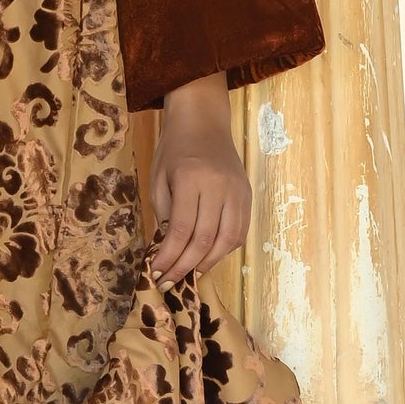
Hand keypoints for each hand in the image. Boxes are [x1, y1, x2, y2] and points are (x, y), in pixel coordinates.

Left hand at [147, 71, 249, 283]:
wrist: (204, 122)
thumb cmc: (175, 149)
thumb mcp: (158, 178)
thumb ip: (164, 214)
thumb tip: (169, 249)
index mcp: (191, 180)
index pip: (181, 230)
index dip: (169, 256)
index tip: (157, 272)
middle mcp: (218, 187)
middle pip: (205, 240)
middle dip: (185, 266)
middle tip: (170, 281)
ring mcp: (237, 192)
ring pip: (227, 241)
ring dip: (207, 262)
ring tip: (189, 273)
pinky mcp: (247, 196)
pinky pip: (240, 232)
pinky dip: (225, 250)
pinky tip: (208, 256)